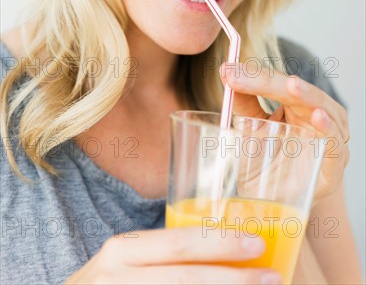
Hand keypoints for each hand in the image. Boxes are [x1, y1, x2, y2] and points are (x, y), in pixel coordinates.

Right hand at [65, 227, 281, 283]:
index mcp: (122, 250)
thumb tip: (220, 253)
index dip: (222, 243)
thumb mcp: (123, 262)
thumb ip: (158, 255)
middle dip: (234, 279)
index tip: (257, 244)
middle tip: (271, 277)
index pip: (180, 243)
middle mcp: (118, 276)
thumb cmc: (105, 284)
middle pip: (187, 278)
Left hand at [220, 63, 349, 200]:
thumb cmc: (268, 163)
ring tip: (292, 85)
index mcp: (298, 104)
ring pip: (322, 109)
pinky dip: (327, 129)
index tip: (227, 71)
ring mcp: (328, 139)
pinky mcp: (333, 166)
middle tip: (242, 76)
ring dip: (307, 96)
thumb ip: (244, 103)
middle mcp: (317, 116)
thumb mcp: (251, 129)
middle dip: (269, 82)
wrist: (275, 206)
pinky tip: (318, 117)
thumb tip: (227, 74)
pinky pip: (333, 144)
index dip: (253, 75)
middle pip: (296, 92)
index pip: (277, 82)